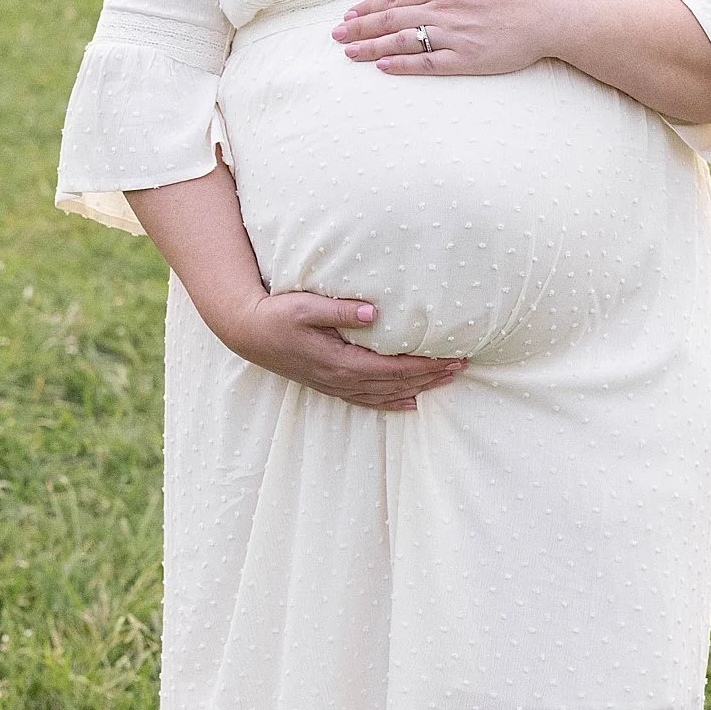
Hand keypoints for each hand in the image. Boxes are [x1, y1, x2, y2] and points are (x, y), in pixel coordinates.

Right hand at [218, 286, 466, 412]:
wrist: (247, 332)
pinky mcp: (329, 385)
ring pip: (386, 394)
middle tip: (463, 366)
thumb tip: (376, 313)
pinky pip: (367, 400)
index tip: (453, 357)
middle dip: (431, 376)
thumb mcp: (306, 306)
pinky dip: (392, 403)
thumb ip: (341, 310)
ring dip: (419, 388)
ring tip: (447, 380)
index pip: (395, 368)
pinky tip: (410, 403)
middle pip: (397, 384)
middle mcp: (342, 379)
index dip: (426, 365)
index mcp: (341, 362)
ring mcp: (335, 385)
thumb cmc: (276, 314)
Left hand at [334, 0, 563, 76]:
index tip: (348, 15)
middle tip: (335, 35)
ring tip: (350, 52)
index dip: (367, 8)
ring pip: (402, 40)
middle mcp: (442, 8)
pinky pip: (428, 63)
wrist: (547, 11)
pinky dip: (403, 64)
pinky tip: (384, 67)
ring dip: (372, 47)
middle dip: (359, 27)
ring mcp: (453, 34)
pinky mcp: (466, 58)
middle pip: (390, 19)